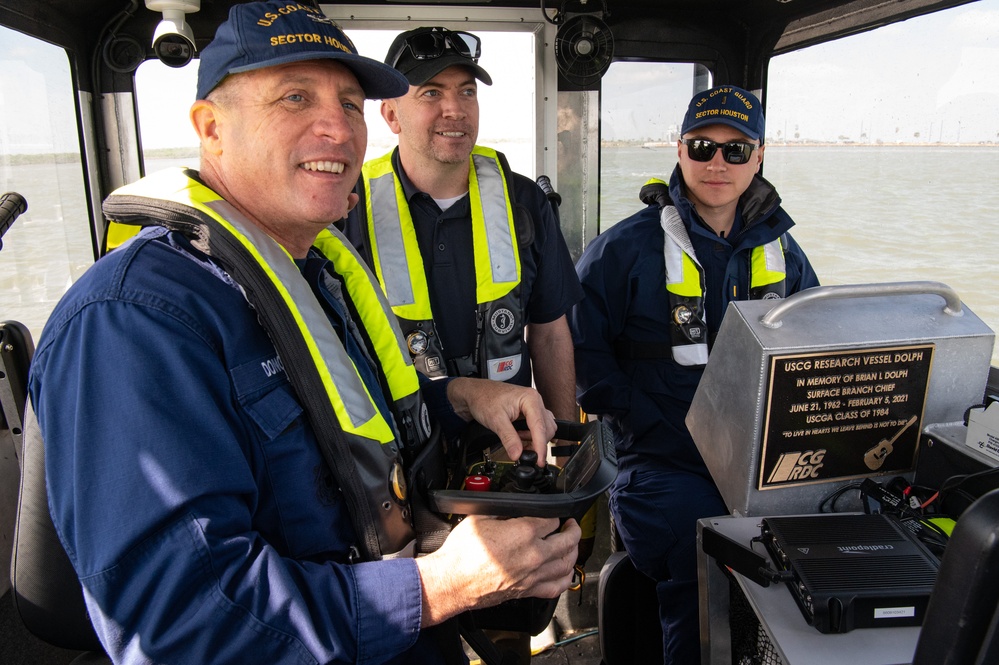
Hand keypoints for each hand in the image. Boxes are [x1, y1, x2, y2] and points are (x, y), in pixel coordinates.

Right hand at [415, 515, 580, 626]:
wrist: (452, 582)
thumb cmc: (461, 554)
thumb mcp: (481, 518)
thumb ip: (503, 511)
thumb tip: (512, 508)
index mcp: (523, 533)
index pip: (552, 518)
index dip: (553, 513)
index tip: (550, 513)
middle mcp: (533, 555)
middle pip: (567, 540)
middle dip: (572, 528)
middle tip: (570, 523)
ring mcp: (533, 575)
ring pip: (567, 563)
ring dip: (573, 551)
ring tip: (571, 544)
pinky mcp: (528, 590)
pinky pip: (557, 586)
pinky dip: (566, 578)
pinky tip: (565, 571)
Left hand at [446, 378, 555, 463]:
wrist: (476, 393)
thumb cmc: (484, 399)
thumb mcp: (495, 420)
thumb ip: (509, 438)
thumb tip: (518, 454)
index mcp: (530, 399)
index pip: (540, 427)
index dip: (540, 446)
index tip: (538, 461)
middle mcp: (536, 401)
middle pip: (546, 429)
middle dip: (536, 443)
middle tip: (521, 451)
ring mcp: (534, 406)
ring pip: (545, 429)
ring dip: (534, 439)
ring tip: (517, 439)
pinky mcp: (531, 412)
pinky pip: (539, 427)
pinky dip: (533, 436)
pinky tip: (520, 436)